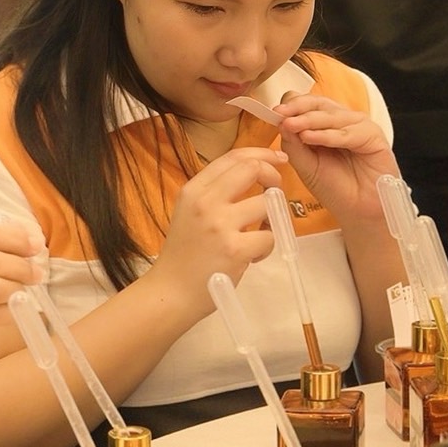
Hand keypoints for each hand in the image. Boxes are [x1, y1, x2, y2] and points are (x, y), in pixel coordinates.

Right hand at [146, 147, 282, 313]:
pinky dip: (266, 247)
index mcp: (193, 190)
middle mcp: (205, 202)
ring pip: (267, 204)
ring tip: (259, 235)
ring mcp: (220, 225)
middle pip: (253, 169)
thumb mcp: (189, 213)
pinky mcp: (234, 249)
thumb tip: (255, 172)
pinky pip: (269, 237)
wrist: (170, 293)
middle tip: (276, 191)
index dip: (262, 153)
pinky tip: (251, 257)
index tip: (277, 158)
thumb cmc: (183, 255)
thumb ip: (215, 193)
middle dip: (274, 176)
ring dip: (272, 219)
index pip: (233, 156)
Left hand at [272, 94, 400, 226]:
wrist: (357, 210)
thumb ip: (293, 145)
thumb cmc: (334, 188)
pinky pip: (347, 133)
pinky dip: (327, 135)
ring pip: (331, 116)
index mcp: (326, 124)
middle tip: (280, 114)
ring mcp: (358, 126)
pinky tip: (309, 137)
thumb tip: (281, 122)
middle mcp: (342, 121)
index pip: (307, 105)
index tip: (274, 113)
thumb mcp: (305, 166)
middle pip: (319, 104)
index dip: (291, 106)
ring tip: (291, 125)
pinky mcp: (373, 136)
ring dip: (309, 120)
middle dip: (297, 108)